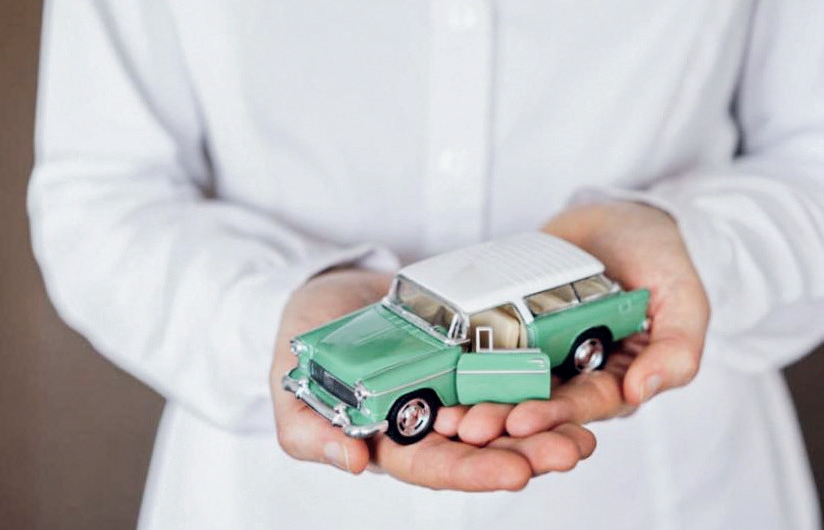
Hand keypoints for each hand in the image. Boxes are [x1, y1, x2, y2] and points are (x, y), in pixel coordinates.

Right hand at [269, 268, 596, 490]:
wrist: (323, 291)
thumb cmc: (299, 344)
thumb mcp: (291, 392)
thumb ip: (310, 433)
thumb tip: (353, 464)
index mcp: (390, 441)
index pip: (435, 466)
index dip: (474, 471)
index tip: (515, 471)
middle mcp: (429, 420)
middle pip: (483, 446)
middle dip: (530, 452)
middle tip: (573, 450)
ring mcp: (453, 386)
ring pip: (506, 414)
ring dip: (547, 425)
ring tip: (587, 430)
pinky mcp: (470, 353)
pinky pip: (509, 369)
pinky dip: (541, 381)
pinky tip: (575, 384)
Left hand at [443, 201, 710, 444]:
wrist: (619, 218)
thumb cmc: (659, 259)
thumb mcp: (683, 298)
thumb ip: (676, 348)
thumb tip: (644, 390)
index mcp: (618, 378)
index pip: (585, 404)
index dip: (553, 416)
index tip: (520, 423)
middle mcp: (576, 373)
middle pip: (539, 404)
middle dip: (503, 419)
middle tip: (468, 428)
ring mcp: (542, 353)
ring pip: (508, 386)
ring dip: (479, 404)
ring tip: (447, 416)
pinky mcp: (512, 329)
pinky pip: (486, 351)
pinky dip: (464, 368)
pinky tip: (438, 379)